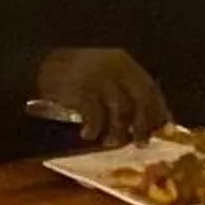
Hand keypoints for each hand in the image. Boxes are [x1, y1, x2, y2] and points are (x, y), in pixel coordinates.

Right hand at [33, 48, 169, 145]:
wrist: (39, 66)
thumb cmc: (75, 75)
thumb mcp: (104, 75)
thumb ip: (123, 90)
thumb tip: (148, 120)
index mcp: (124, 61)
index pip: (149, 86)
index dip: (159, 108)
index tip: (166, 127)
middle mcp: (114, 67)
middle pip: (140, 98)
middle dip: (142, 123)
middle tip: (141, 142)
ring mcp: (98, 77)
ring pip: (119, 110)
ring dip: (117, 131)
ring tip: (109, 142)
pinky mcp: (80, 89)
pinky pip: (94, 115)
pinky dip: (94, 129)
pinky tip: (87, 134)